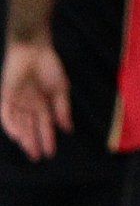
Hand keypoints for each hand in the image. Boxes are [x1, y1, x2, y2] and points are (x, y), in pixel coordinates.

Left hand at [1, 38, 69, 160]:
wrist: (34, 49)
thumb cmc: (49, 67)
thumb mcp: (61, 89)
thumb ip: (63, 108)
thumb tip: (68, 128)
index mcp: (42, 104)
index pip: (44, 125)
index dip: (47, 139)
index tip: (50, 153)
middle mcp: (28, 106)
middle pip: (30, 127)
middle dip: (33, 142)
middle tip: (36, 156)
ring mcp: (16, 101)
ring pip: (18, 123)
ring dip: (23, 136)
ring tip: (28, 148)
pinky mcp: (6, 95)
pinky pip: (6, 113)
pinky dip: (11, 124)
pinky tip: (16, 134)